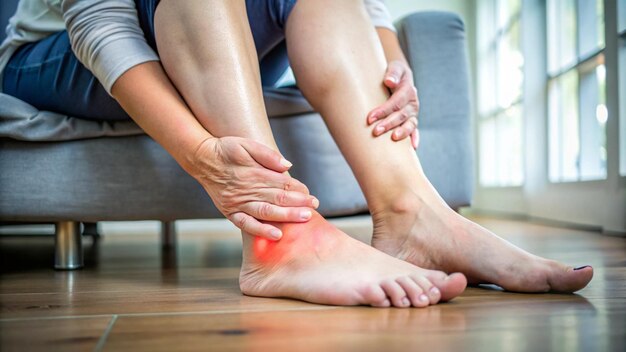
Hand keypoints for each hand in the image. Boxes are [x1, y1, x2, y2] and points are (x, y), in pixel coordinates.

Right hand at [189, 136, 317, 239]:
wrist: (201, 159)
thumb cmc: (226, 150)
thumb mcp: (246, 144)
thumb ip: (267, 154)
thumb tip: (287, 166)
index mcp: (253, 172)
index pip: (281, 182)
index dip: (297, 189)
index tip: (310, 194)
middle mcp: (247, 189)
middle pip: (277, 197)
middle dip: (299, 203)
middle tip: (314, 207)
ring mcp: (238, 202)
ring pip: (266, 211)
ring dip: (287, 215)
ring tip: (304, 218)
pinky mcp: (230, 212)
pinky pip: (247, 224)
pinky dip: (261, 230)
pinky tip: (276, 234)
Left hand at [366, 60, 419, 148]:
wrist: (399, 77)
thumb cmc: (393, 73)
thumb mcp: (395, 68)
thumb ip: (393, 72)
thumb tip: (389, 81)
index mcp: (408, 90)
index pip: (396, 102)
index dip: (384, 110)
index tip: (370, 118)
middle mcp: (412, 103)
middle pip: (401, 115)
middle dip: (389, 124)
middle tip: (376, 131)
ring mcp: (413, 113)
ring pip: (410, 124)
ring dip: (402, 132)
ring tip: (393, 138)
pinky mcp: (412, 120)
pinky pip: (415, 130)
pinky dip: (415, 138)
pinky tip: (413, 147)